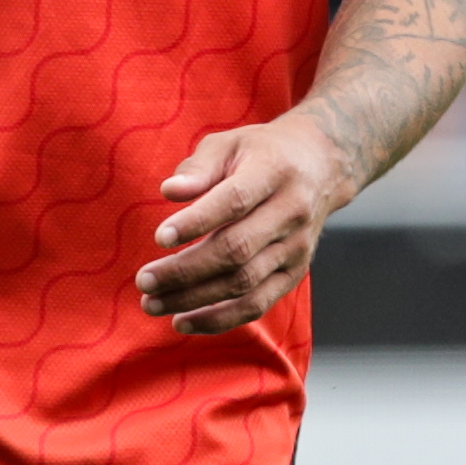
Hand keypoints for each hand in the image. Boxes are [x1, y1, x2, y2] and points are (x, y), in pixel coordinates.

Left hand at [136, 113, 351, 337]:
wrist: (320, 167)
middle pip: (237, 250)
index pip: (235, 201)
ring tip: (153, 303)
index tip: (160, 237)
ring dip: (194, 299)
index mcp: (273, 173)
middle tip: (145, 280)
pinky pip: (257, 304)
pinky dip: (220, 319)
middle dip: (185, 270)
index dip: (197, 222)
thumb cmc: (261, 153)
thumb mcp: (230, 143)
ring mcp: (296, 248)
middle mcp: (290, 212)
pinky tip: (184, 320)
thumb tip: (170, 191)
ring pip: (244, 283)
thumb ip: (199, 167)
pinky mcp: (294, 273)